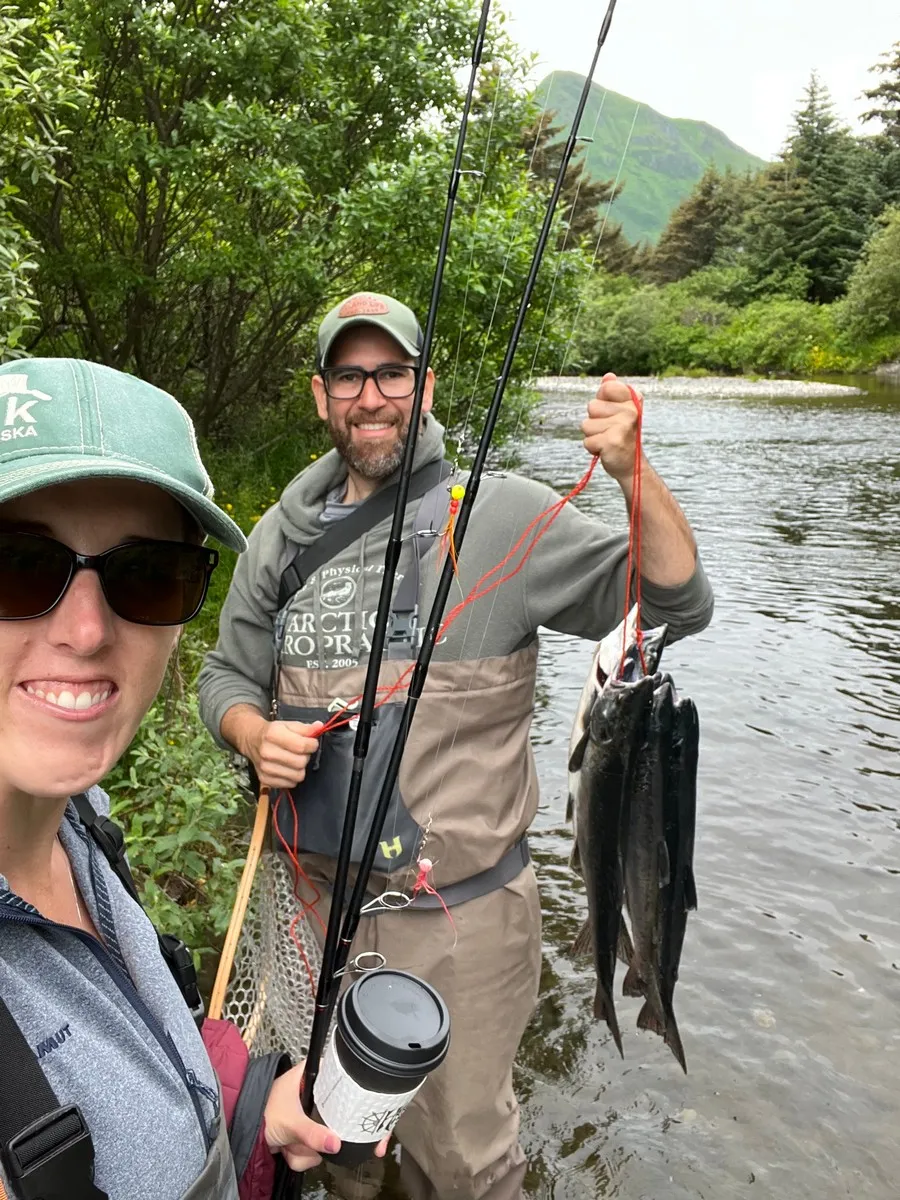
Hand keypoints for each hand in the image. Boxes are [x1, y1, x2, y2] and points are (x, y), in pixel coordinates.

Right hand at [250, 717, 323, 789]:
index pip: (302, 746)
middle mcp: (267, 752)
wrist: (252, 740)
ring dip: (300, 768)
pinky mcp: (265, 780)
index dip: (312, 744)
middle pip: (301, 762)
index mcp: (273, 735)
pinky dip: (292, 777)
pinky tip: (287, 768)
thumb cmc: (273, 733)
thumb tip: (319, 727)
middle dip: (306, 756)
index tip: (312, 743)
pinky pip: (291, 784)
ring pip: (298, 775)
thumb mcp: (288, 725)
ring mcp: (265, 768)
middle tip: (301, 752)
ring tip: (294, 760)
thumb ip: (306, 728)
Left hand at [264, 1062, 389, 1171]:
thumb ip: (312, 1133)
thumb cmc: (261, 1112)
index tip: (375, 1112)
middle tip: (335, 1143)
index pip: (345, 1079)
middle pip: (341, 1115)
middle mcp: (315, 1094)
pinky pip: (314, 1151)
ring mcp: (310, 1117)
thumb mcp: (289, 1120)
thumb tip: (336, 1145)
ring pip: (326, 1138)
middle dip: (328, 1135)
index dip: (361, 1095)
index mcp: (313, 1075)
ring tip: (289, 1142)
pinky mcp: (304, 1136)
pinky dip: (299, 1156)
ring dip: (307, 1149)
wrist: (239, 1133)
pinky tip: (285, 1150)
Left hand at [581, 372, 641, 482]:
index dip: (601, 401)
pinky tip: (605, 450)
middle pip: (591, 407)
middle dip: (594, 421)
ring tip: (607, 440)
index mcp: (633, 401)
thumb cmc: (622, 436)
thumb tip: (608, 376)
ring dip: (593, 435)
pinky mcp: (612, 441)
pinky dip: (592, 448)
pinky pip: (587, 441)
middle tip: (609, 431)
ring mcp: (622, 426)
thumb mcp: (619, 412)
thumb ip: (612, 393)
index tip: (611, 413)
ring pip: (586, 425)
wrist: (631, 465)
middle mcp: (630, 411)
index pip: (606, 388)